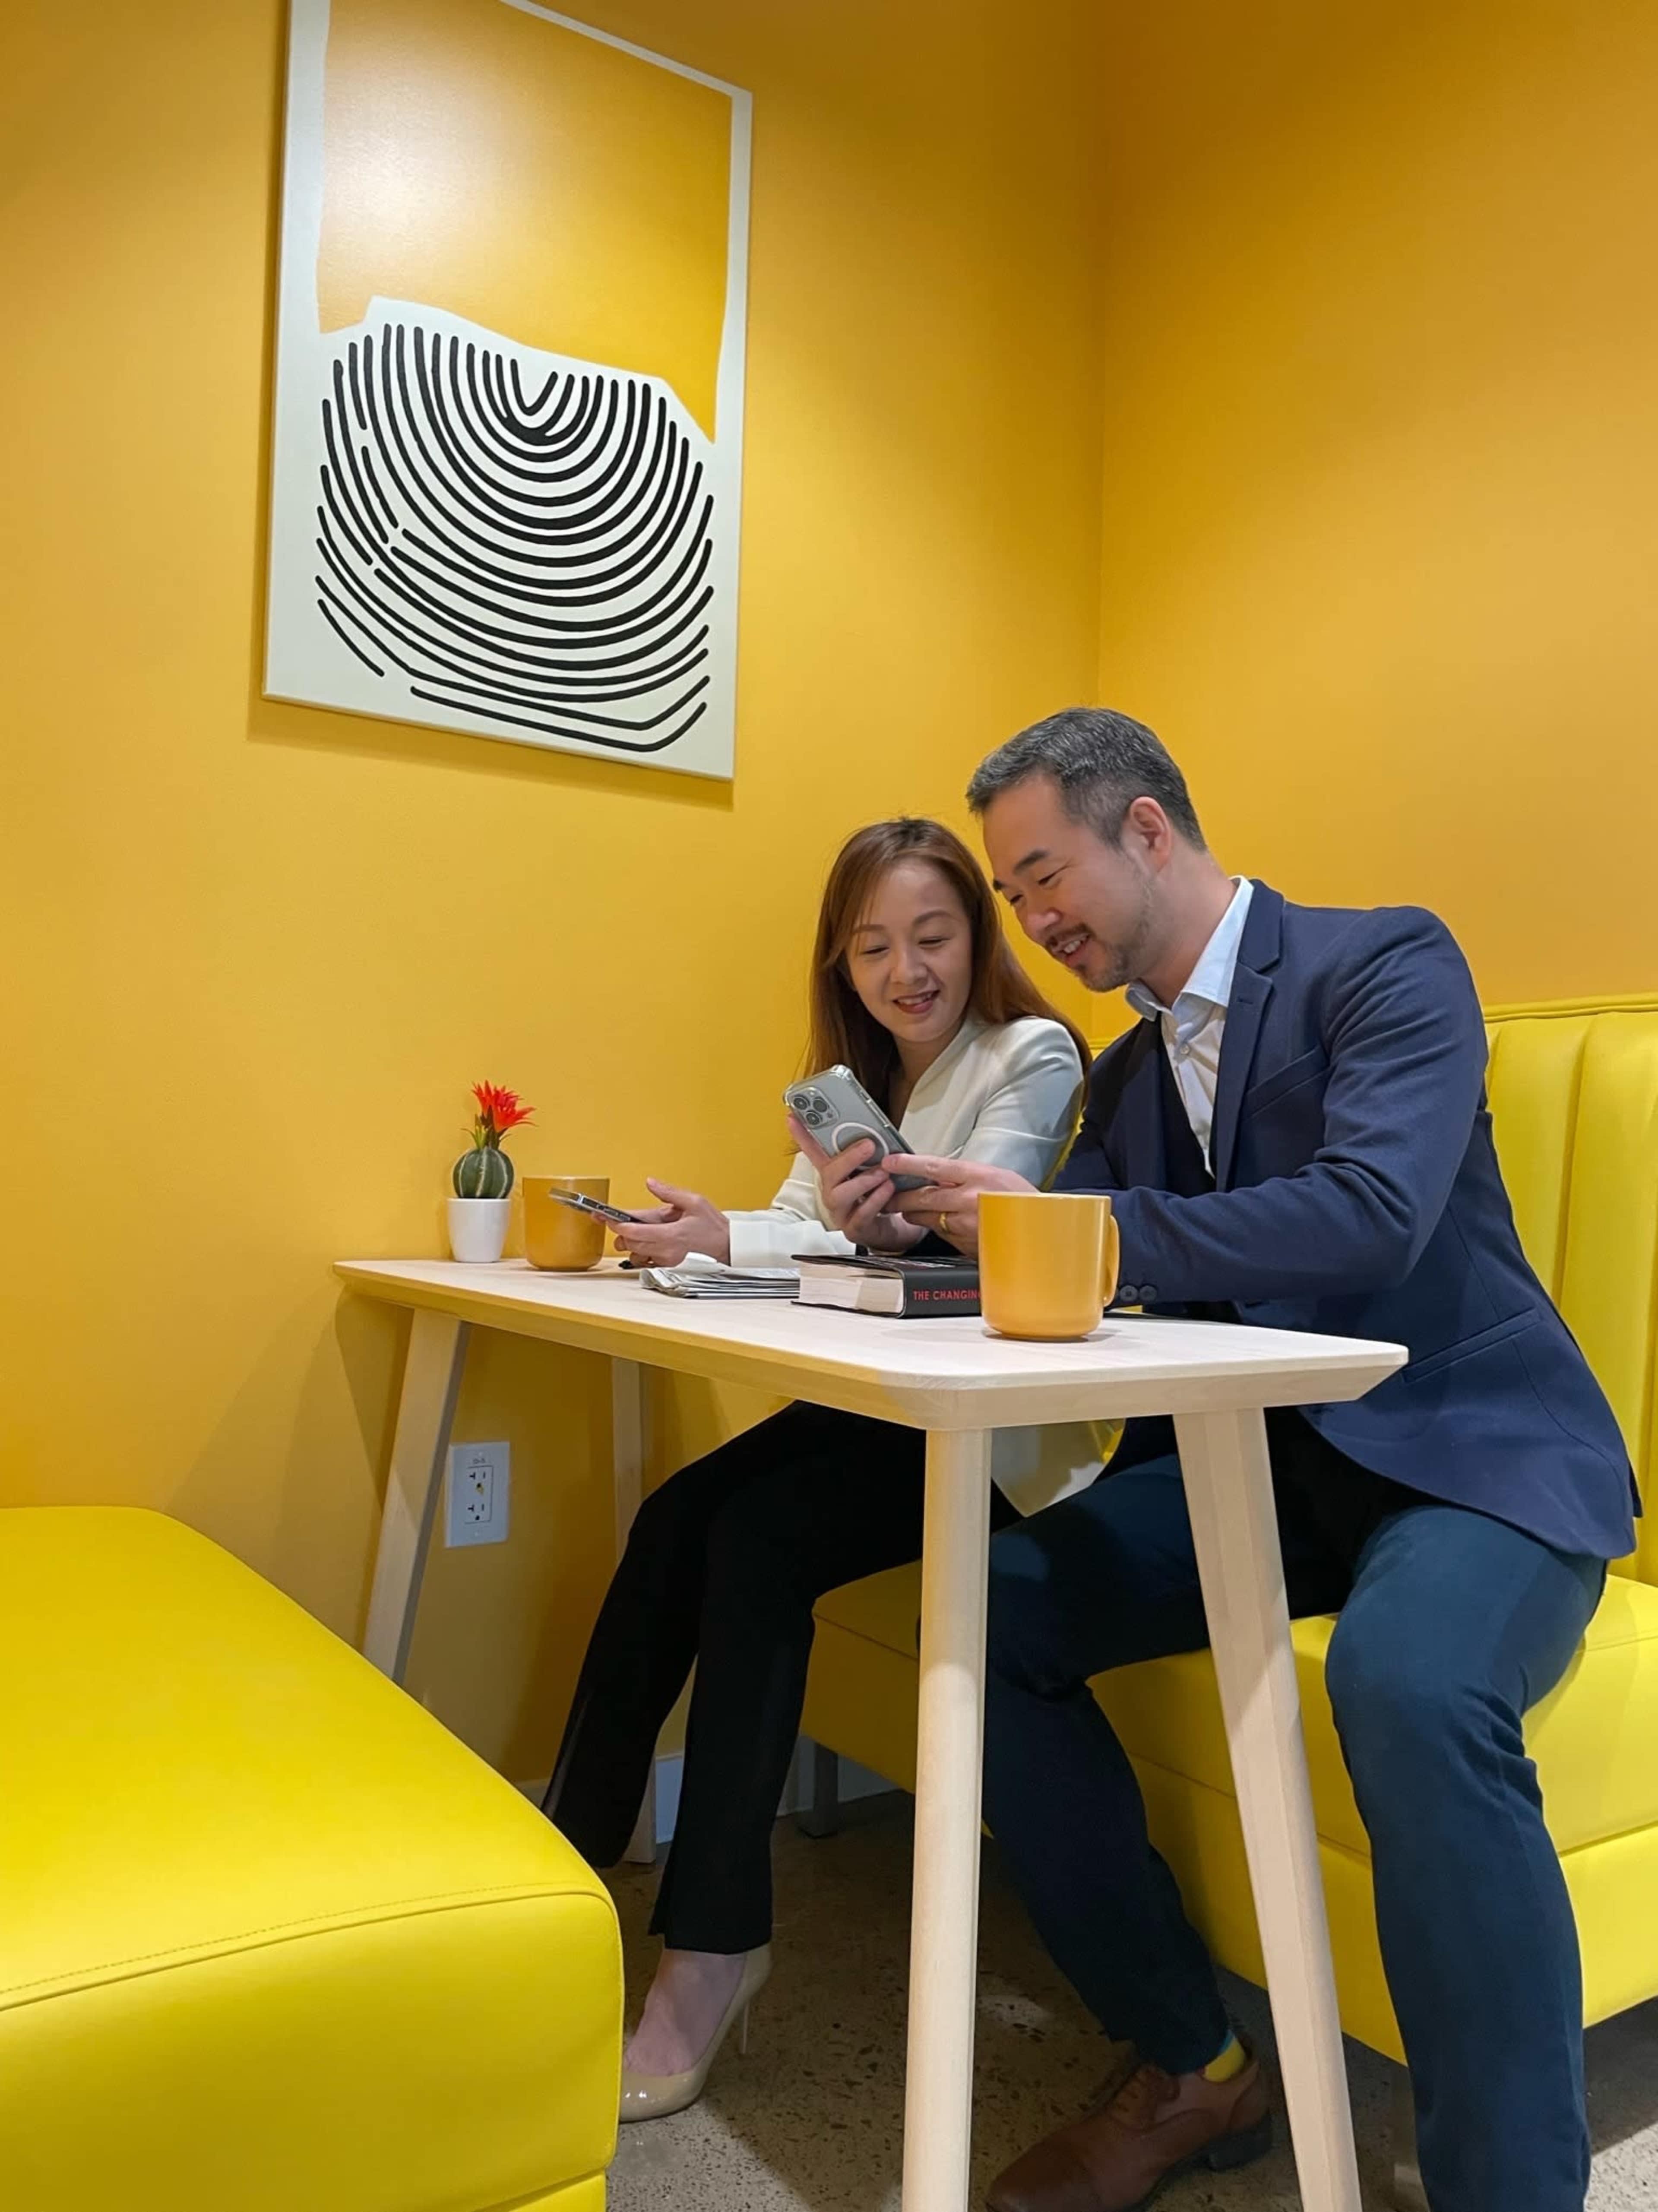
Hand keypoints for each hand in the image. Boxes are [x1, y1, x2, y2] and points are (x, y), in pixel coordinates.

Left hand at [610, 1179, 731, 1267]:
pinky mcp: (665, 1262)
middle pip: (631, 1243)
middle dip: (620, 1231)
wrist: (722, 1241)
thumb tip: (651, 1183)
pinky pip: (643, 1258)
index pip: (637, 1231)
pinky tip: (646, 1238)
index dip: (618, 1224)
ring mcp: (665, 1258)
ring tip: (634, 1228)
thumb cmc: (710, 1223)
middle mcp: (666, 1249)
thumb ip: (669, 1192)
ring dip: (629, 1240)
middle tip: (612, 1219)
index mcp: (672, 1234)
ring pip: (634, 1252)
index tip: (606, 1217)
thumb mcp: (693, 1201)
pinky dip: (639, 1248)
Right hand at [789, 1115, 924, 1253]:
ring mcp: (841, 1212)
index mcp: (835, 1175)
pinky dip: (874, 1200)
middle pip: (828, 1173)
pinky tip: (887, 1189)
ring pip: (840, 1195)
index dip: (802, 1136)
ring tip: (883, 1172)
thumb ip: (870, 1155)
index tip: (792, 1117)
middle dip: (847, 1158)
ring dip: (863, 1181)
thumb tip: (874, 1134)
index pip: (815, 1152)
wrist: (893, 1228)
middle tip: (869, 1145)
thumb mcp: (874, 1171)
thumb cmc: (880, 1196)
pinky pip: (860, 1215)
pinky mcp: (854, 1229)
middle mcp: (833, 1192)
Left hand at [887, 1155, 1035, 1254]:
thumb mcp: (994, 1175)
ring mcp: (965, 1225)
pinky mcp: (964, 1244)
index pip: (933, 1167)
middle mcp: (968, 1200)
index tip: (889, 1162)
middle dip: (900, 1197)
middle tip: (886, 1194)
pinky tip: (942, 1223)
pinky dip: (936, 1227)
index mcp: (977, 1177)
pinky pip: (941, 1233)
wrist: (1039, 1230)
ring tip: (907, 1208)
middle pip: (922, 1197)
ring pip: (926, 1218)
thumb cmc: (1019, 1199)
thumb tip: (935, 1174)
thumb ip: (964, 1175)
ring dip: (914, 1213)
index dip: (907, 1165)